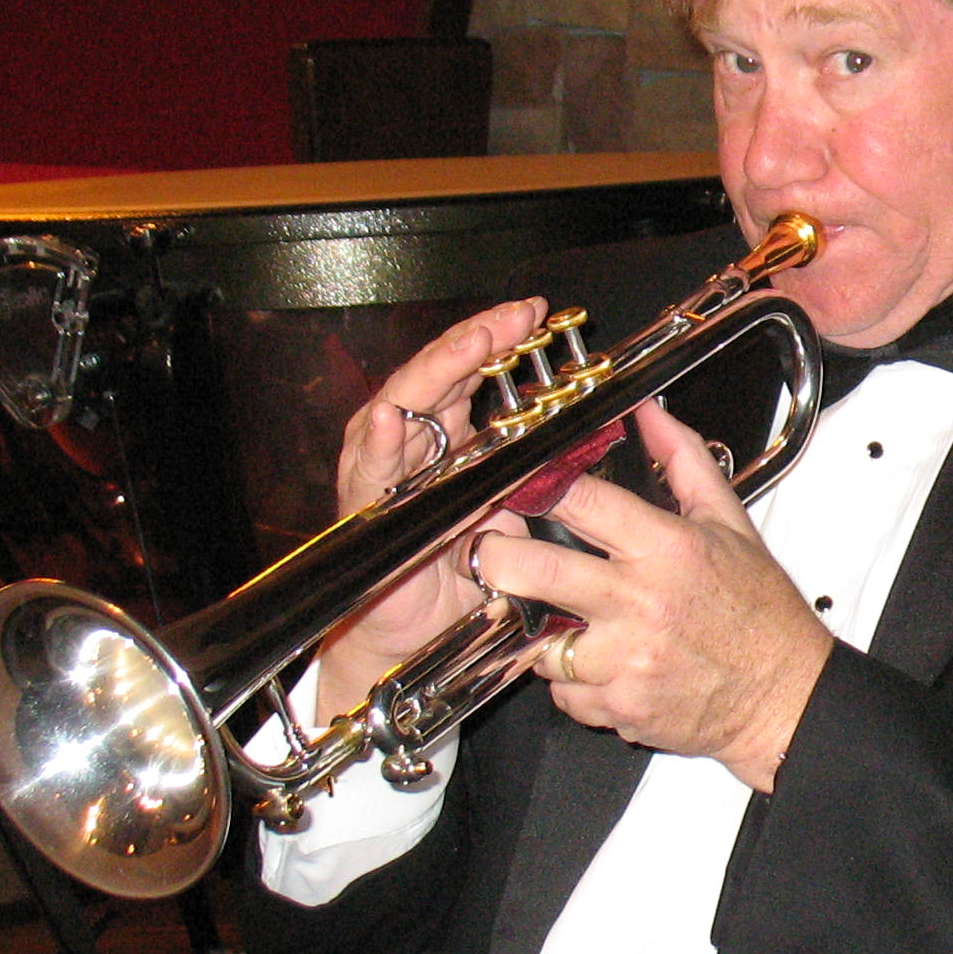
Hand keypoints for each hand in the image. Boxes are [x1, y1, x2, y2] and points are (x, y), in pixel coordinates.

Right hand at [308, 296, 544, 721]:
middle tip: (512, 318)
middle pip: (439, 377)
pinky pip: (371, 468)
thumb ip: (536, 477)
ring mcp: (386, 470)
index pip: (472, 376)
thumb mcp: (513, 513)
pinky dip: (380, 441)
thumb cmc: (466, 576)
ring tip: (468, 345)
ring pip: (404, 405)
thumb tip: (585, 443)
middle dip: (474, 342)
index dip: (499, 343)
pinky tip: (393, 417)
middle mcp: (416, 447)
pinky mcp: (367, 507)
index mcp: (452, 441)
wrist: (425, 636)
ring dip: (435, 372)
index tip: (534, 316)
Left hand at [476, 396, 833, 793]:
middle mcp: (641, 603)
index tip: (515, 488)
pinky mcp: (621, 707)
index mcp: (666, 549)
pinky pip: (564, 694)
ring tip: (561, 621)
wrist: (785, 698)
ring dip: (541, 633)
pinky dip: (572, 683)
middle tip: (489, 552)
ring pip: (539, 643)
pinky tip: (598, 667)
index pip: (581, 501)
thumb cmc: (761, 614)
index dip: (536, 488)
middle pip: (535, 572)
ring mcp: (627, 660)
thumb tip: (649, 414)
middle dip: (496, 558)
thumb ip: (683, 462)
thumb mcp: (731, 524)